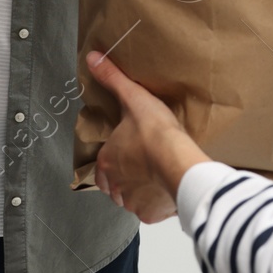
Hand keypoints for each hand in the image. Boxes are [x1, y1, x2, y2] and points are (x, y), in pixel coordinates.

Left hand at [86, 50, 209, 223]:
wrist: (179, 162)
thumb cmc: (156, 133)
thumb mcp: (133, 99)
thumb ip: (112, 79)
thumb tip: (93, 58)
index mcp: (105, 162)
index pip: (102, 165)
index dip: (116, 157)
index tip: (131, 151)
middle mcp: (114, 186)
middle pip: (116, 184)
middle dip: (127, 176)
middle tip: (146, 163)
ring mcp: (132, 202)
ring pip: (131, 198)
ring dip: (141, 190)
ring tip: (158, 175)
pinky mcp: (150, 213)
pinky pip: (150, 209)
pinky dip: (157, 202)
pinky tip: (167, 187)